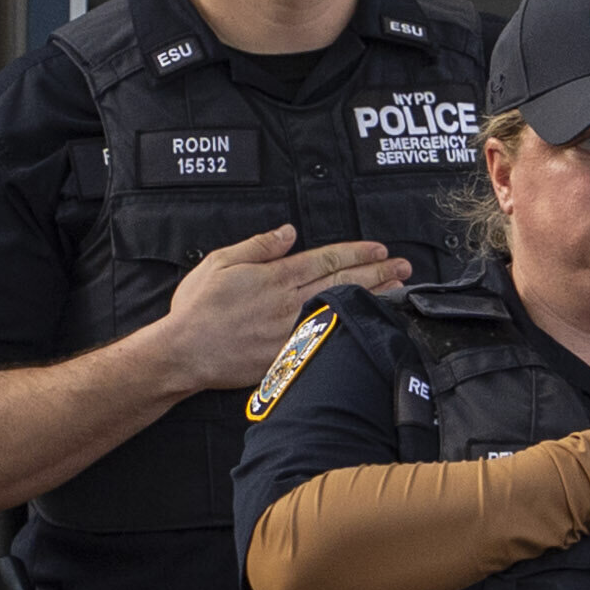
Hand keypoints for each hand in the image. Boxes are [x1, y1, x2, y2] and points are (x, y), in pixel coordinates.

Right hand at [148, 226, 409, 390]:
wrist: (185, 352)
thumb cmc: (198, 307)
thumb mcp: (222, 262)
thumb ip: (259, 246)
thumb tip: (288, 232)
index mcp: (276, 278)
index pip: (326, 260)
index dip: (357, 253)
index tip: (380, 249)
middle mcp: (289, 304)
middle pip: (342, 283)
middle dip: (377, 272)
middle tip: (404, 266)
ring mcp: (292, 332)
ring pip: (341, 310)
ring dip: (373, 299)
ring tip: (398, 289)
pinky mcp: (288, 356)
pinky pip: (327, 338)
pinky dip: (350, 329)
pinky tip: (367, 325)